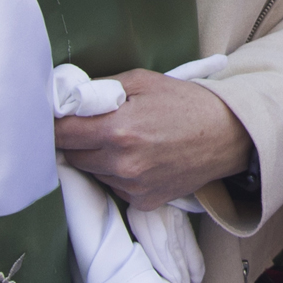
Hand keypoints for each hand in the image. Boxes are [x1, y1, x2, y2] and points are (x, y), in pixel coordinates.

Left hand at [54, 72, 253, 210]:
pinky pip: (113, 186)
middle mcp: (122, 163)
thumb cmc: (186, 103)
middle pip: (71, 156)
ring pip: (91, 172)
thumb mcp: (143, 81)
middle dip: (74, 140)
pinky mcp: (143, 201)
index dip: (54, 124)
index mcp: (118, 130)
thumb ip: (101, 89)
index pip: (62, 134)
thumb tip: (70, 98)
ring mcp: (132, 186)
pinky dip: (116, 173)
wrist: (227, 136)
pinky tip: (136, 158)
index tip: (56, 118)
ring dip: (95, 158)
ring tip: (120, 140)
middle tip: (88, 126)